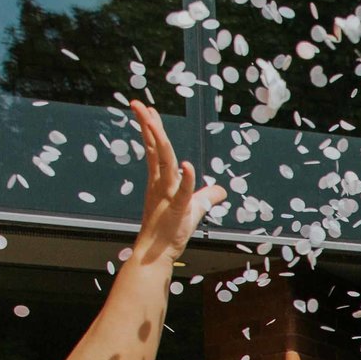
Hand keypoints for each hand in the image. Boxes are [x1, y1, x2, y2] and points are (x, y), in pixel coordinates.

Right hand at [125, 100, 225, 267]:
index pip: (155, 150)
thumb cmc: (172, 231)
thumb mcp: (195, 209)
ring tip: (154, 122)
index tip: (147, 111)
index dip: (152, 130)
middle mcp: (160, 184)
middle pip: (154, 149)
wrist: (156, 255)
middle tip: (138, 105)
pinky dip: (185, 179)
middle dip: (147, 126)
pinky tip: (188, 165)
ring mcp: (166, 196)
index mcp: (160, 181)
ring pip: (164, 164)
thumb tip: (222, 190)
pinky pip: (181, 193)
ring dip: (160, 142)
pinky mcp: (175, 210)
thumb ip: (207, 196)